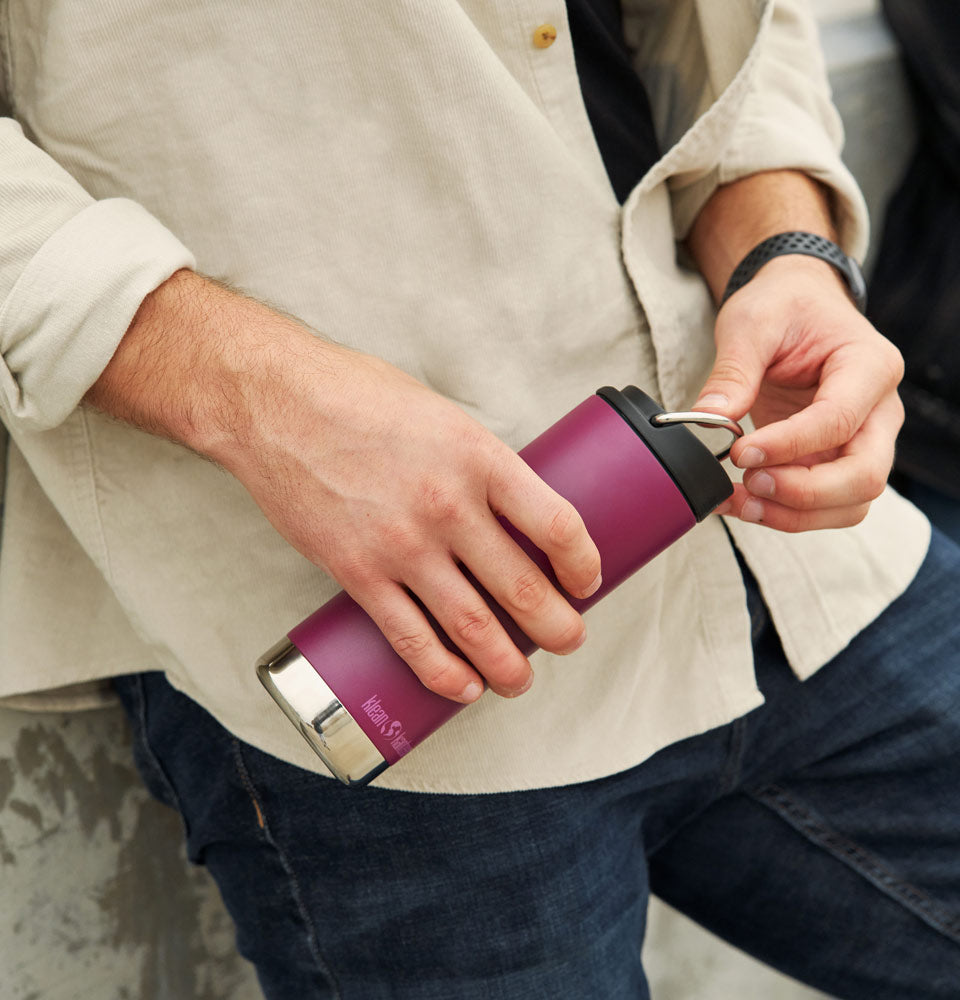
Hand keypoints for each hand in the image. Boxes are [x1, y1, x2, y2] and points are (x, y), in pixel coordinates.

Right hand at [86, 271, 601, 702]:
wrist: (275, 403)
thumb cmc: (356, 396)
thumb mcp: (440, 415)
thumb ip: (477, 462)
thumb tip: (509, 508)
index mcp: (479, 457)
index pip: (558, 525)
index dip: (584, 565)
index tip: (587, 581)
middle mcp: (449, 506)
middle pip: (524, 588)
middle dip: (558, 628)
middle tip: (569, 639)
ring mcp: (403, 545)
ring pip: (473, 625)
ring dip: (507, 664)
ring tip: (520, 679)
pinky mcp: (358, 572)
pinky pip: (410, 638)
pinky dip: (443, 672)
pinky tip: (463, 685)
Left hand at [694, 255, 903, 531]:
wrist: (797, 304)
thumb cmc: (784, 305)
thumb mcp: (751, 322)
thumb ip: (734, 371)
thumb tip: (707, 419)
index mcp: (870, 366)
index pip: (838, 421)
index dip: (789, 445)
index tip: (740, 451)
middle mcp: (880, 411)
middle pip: (864, 476)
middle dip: (803, 494)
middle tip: (748, 482)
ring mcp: (865, 441)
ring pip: (851, 503)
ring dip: (795, 515)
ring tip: (740, 501)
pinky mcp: (838, 461)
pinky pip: (825, 504)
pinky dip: (786, 513)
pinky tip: (742, 501)